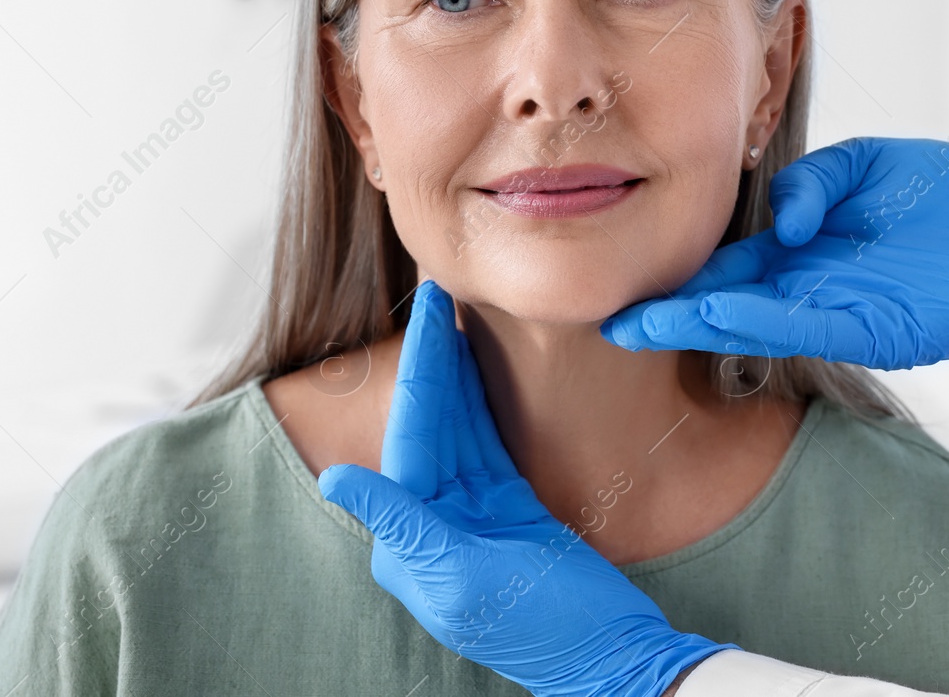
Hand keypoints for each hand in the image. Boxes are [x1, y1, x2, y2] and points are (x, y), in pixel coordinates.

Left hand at [318, 278, 736, 696]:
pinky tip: (476, 362)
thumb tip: (334, 479)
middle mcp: (434, 521)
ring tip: (451, 311)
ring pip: (455, 425)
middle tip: (435, 290)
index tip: (426, 311)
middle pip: (428, 423)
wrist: (614, 657)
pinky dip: (480, 401)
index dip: (419, 370)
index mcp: (413, 540)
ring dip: (452, 371)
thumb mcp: (465, 580)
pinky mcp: (508, 506)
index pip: (409, 436)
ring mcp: (472, 512)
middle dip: (430, 358)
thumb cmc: (544, 630)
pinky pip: (484, 441)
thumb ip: (403, 524)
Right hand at [599, 137, 948, 368]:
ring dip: (700, 324)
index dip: (680, 273)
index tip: (627, 276)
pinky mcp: (879, 327)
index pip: (730, 266)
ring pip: (756, 322)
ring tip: (643, 322)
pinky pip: (808, 325)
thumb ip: (814, 182)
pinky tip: (716, 312)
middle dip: (671, 313)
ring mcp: (843, 313)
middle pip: (730, 303)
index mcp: (805, 253)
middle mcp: (814, 289)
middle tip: (610, 319)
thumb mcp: (868, 168)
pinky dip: (759, 321)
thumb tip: (782, 216)